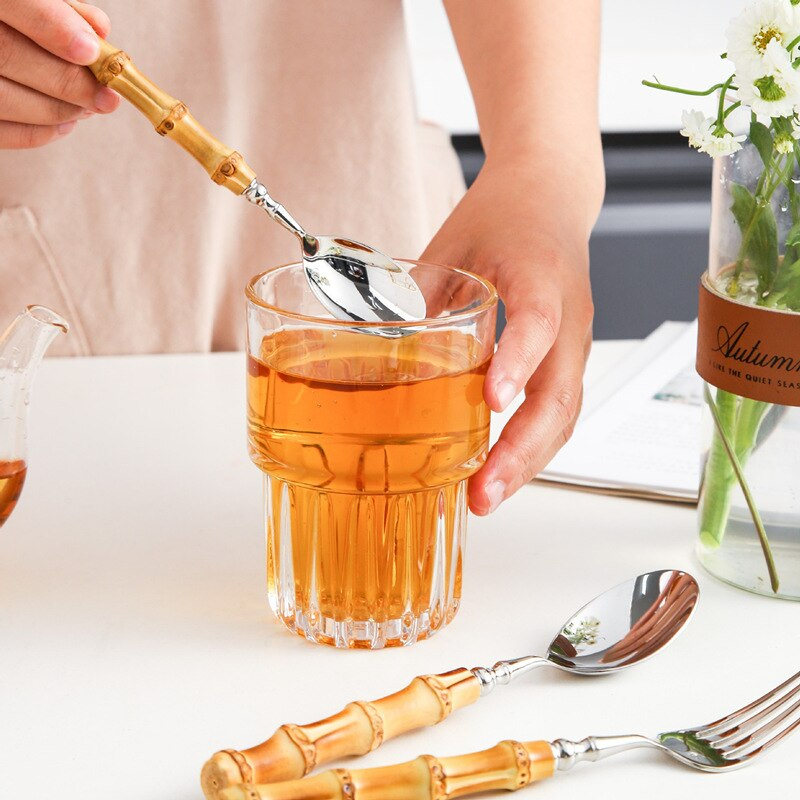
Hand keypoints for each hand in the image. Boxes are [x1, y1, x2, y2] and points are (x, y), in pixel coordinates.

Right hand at [0, 0, 118, 148]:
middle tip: (106, 96)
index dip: (51, 25)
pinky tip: (65, 122)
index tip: (90, 50)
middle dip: (67, 81)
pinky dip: (37, 131)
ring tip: (90, 108)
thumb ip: (58, 6)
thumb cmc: (19, 18)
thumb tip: (98, 30)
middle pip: (7, 54)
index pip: (9, 0)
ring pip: (2, 97)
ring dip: (57, 109)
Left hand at [421, 156, 599, 514]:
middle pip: (561, 394)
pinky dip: (532, 447)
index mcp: (540, 275)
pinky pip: (558, 410)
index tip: (491, 401)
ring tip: (487, 496)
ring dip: (529, 461)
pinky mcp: (568, 358)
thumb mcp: (451, 244)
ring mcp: (574, 342)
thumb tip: (374, 352)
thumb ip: (417, 297)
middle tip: (483, 490)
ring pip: (565, 414)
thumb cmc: (506, 214)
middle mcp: (569, 315)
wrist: (553, 194)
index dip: (517, 364)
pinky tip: (500, 469)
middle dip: (522, 450)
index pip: (538, 323)